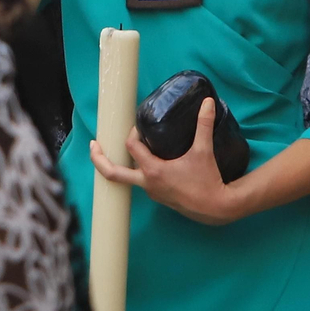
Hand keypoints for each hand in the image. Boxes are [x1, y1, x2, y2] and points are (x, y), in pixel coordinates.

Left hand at [90, 98, 240, 225]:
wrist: (216, 208)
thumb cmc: (208, 180)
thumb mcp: (203, 151)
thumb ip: (204, 125)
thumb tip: (208, 102)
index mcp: (153, 171)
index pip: (131, 147)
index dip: (133, 133)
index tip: (140, 124)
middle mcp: (147, 183)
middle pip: (113, 173)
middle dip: (98, 159)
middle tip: (92, 145)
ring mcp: (151, 192)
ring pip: (128, 177)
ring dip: (123, 163)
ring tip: (121, 149)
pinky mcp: (159, 196)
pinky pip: (141, 181)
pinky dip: (138, 170)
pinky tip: (147, 160)